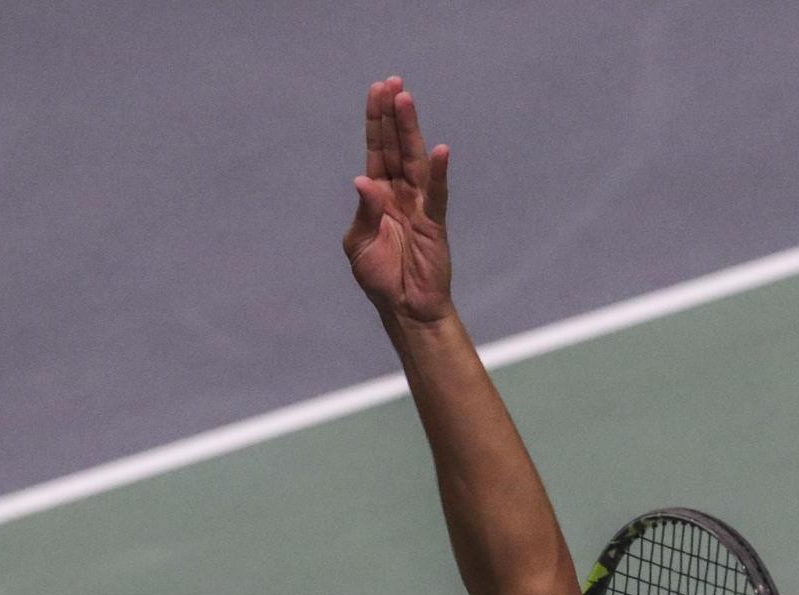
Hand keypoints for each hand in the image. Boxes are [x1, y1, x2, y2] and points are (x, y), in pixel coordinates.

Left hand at [343, 76, 453, 322]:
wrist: (405, 308)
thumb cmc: (379, 277)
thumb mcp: (360, 245)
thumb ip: (364, 212)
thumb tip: (362, 180)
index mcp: (377, 195)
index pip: (376, 150)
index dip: (376, 121)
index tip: (377, 90)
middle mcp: (399, 193)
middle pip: (396, 146)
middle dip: (393, 115)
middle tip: (393, 82)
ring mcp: (419, 205)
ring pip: (413, 160)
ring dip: (410, 131)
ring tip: (406, 100)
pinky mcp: (435, 223)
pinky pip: (436, 193)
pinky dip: (437, 173)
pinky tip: (438, 151)